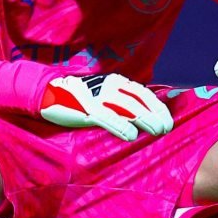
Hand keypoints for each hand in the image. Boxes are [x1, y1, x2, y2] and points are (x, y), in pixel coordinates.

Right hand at [39, 74, 173, 141]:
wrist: (49, 94)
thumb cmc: (80, 100)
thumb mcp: (104, 96)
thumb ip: (122, 102)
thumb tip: (145, 117)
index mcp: (117, 82)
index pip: (144, 93)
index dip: (158, 108)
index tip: (168, 121)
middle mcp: (110, 85)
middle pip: (140, 101)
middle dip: (155, 116)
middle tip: (164, 130)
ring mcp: (99, 96)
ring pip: (129, 109)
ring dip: (145, 121)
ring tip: (156, 132)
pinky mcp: (87, 108)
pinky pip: (109, 118)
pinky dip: (122, 127)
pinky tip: (131, 136)